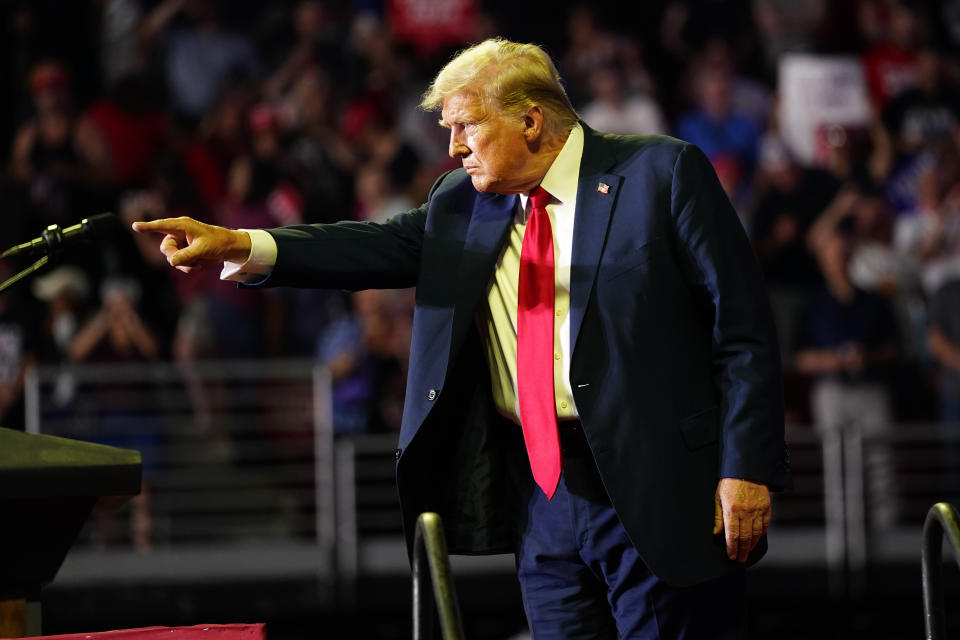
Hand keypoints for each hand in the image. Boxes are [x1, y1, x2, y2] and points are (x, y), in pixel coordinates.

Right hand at [132, 217, 250, 272]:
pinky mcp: (183, 252)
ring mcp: (180, 243)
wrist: (228, 248)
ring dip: (185, 264)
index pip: (162, 226)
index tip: (135, 226)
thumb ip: (187, 255)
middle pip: (166, 249)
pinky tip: (199, 264)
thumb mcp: (203, 249)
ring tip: (199, 263)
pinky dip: (188, 266)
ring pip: (172, 258)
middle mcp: (178, 233)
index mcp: (182, 226)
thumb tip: (172, 262)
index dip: (148, 227)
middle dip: (177, 257)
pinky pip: (179, 263)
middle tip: (192, 261)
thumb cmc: (218, 243)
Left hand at [713, 478, 770, 561]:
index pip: (732, 535)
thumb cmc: (729, 482)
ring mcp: (757, 510)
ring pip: (756, 533)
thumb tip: (716, 533)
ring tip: (748, 552)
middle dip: (742, 550)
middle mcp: (746, 512)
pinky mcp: (766, 507)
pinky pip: (765, 525)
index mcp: (732, 510)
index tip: (731, 555)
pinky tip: (757, 539)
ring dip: (751, 545)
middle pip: (745, 537)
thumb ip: (718, 517)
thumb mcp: (718, 497)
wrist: (746, 469)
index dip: (732, 547)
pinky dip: (761, 534)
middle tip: (740, 559)